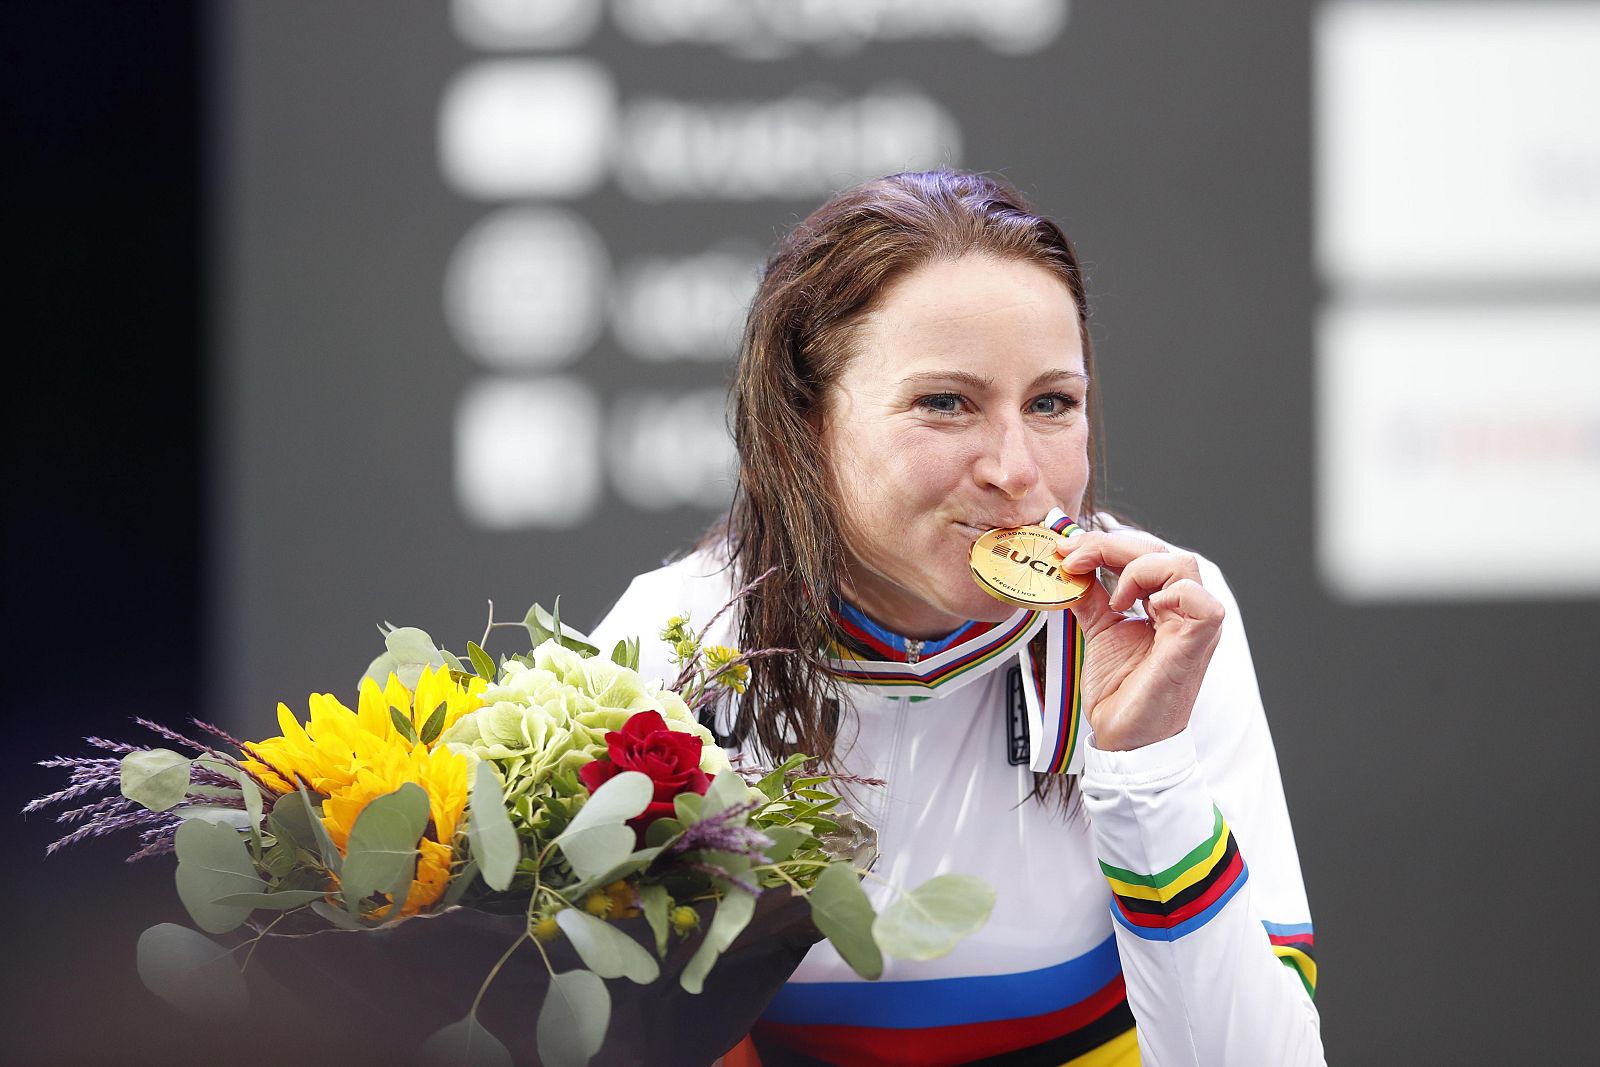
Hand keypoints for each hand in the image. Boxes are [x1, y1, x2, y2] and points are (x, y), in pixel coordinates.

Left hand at [1053, 533, 1225, 750]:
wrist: (1122, 735)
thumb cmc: (1120, 690)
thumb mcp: (1099, 629)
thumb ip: (1091, 596)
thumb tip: (1072, 566)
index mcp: (1166, 604)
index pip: (1144, 553)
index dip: (1105, 544)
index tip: (1068, 550)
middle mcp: (1185, 610)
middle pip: (1162, 550)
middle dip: (1111, 546)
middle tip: (1074, 558)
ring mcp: (1194, 626)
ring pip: (1183, 565)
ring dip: (1137, 569)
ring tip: (1114, 598)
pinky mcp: (1196, 644)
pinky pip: (1202, 602)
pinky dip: (1170, 594)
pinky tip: (1142, 609)